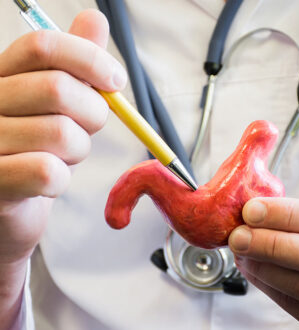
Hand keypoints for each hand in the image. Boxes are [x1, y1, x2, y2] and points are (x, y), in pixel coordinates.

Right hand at [0, 9, 126, 326]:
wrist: (9, 205)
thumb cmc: (38, 148)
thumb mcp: (59, 104)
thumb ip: (75, 64)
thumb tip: (95, 19)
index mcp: (4, 76)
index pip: (43, 45)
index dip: (89, 58)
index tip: (116, 80)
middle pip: (59, 89)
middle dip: (94, 113)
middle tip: (89, 127)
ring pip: (62, 135)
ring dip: (78, 150)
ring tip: (64, 156)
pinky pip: (48, 172)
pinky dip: (62, 179)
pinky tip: (50, 181)